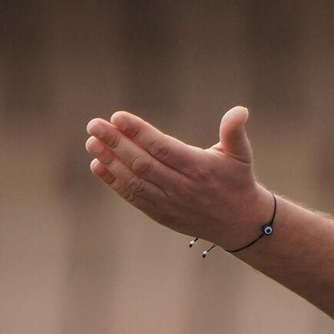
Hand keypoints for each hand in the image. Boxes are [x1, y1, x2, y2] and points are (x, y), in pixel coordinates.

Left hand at [85, 107, 269, 243]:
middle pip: (142, 162)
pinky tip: (98, 165)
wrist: (238, 223)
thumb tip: (240, 110)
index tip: (117, 117)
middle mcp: (181, 186)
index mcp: (198, 168)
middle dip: (115, 142)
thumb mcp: (241, 154)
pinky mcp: (160, 213)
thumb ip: (235, 131)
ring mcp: (168, 202)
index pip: (162, 147)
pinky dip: (113, 181)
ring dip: (109, 161)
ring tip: (92, 142)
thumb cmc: (237, 181)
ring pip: (133, 180)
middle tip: (94, 125)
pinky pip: (132, 196)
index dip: (138, 131)